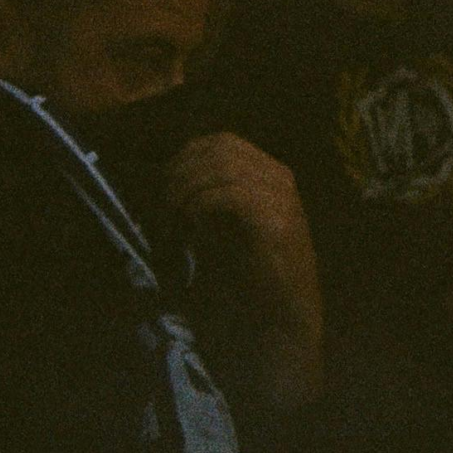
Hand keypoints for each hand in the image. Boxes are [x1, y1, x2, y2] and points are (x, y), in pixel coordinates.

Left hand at [167, 132, 316, 278]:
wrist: (288, 312)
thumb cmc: (257, 271)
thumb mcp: (232, 224)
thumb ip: (214, 198)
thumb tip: (173, 182)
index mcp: (272, 173)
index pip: (224, 141)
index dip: (189, 154)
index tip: (166, 179)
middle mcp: (280, 178)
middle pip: (220, 149)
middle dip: (184, 171)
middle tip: (164, 201)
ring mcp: (281, 198)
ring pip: (222, 168)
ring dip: (188, 190)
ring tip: (172, 216)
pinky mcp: (275, 222)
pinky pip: (229, 196)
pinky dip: (201, 205)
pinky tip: (192, 225)